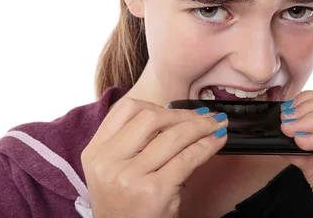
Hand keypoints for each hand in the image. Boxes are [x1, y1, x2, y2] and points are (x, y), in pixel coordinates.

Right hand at [80, 98, 227, 217]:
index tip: (178, 111)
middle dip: (183, 114)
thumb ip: (134, 143)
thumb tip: (179, 117)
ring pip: (173, 136)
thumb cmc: (125, 207)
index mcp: (95, 152)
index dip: (157, 105)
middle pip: (150, 117)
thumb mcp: (114, 171)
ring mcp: (130, 176)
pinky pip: (187, 158)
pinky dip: (207, 146)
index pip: (126, 109)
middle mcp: (108, 162)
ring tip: (216, 125)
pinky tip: (217, 141)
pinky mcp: (153, 191)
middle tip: (203, 117)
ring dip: (201, 127)